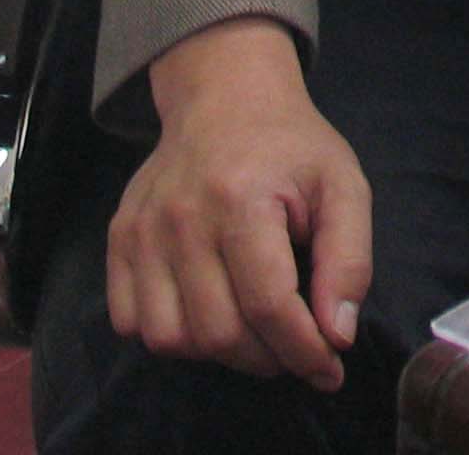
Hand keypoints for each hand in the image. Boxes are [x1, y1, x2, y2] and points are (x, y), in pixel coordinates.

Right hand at [108, 16, 371, 389]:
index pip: (269, 304)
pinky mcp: (119, 238)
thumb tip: (337, 335)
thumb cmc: (291, 146)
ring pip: (171, 338)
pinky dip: (170, 335)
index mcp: (242, 198)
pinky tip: (206, 312)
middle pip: (219, 332)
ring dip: (219, 352)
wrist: (225, 98)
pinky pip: (130, 322)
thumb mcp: (343, 185)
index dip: (303, 350)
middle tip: (294, 346)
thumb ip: (348, 260)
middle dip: (267, 357)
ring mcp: (142, 229)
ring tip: (253, 331)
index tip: (330, 369)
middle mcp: (182, 216)